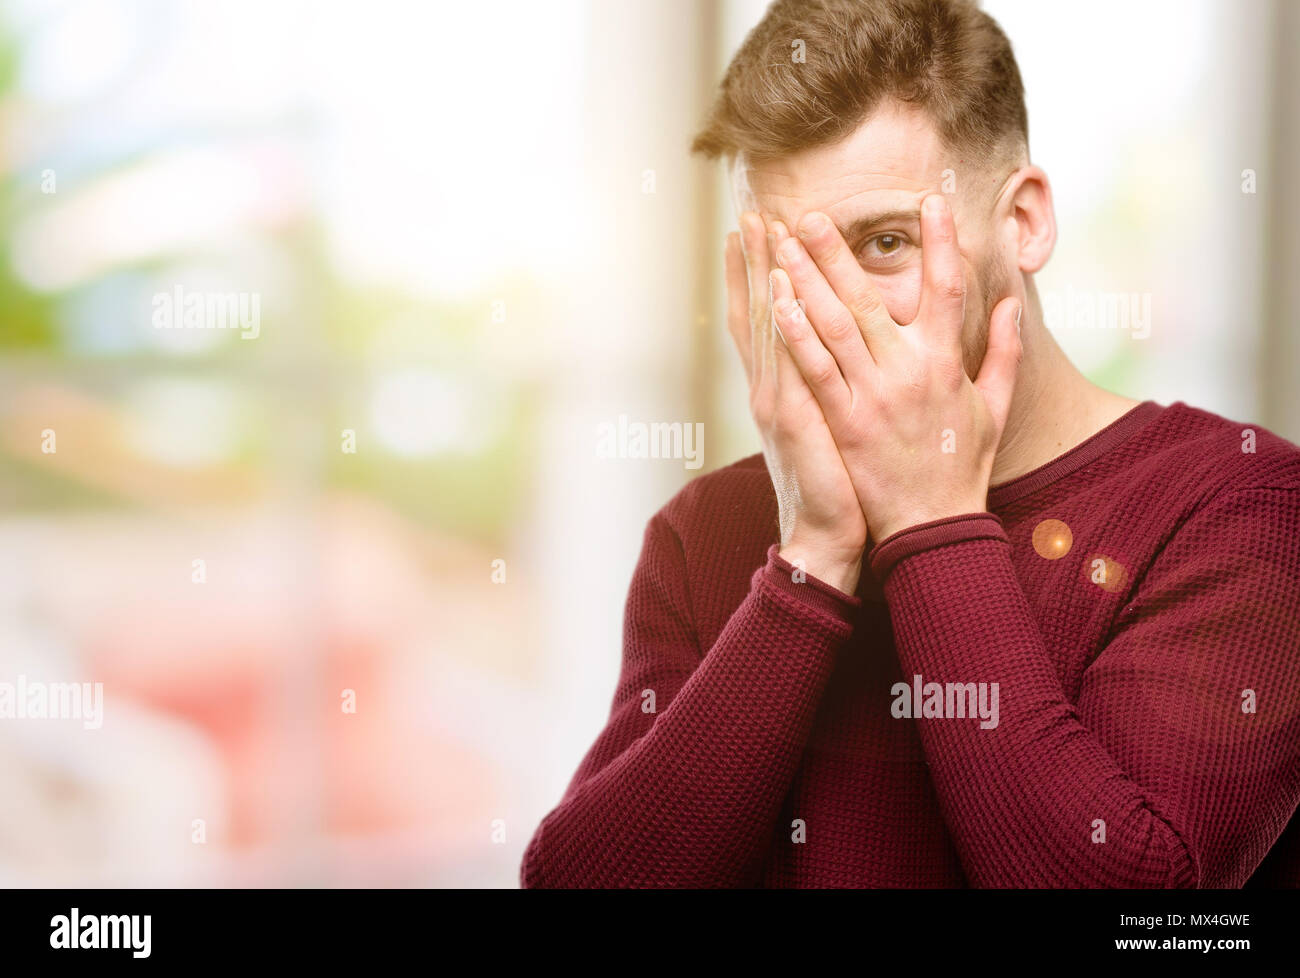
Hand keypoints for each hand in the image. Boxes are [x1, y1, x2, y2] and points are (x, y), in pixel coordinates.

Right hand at [727, 211, 865, 594]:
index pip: (768, 319)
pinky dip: (776, 327)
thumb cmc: (840, 485)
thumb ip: (836, 385)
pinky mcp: (794, 421)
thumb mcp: (834, 426)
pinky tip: (773, 291)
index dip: (760, 275)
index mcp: (786, 387)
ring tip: (752, 230)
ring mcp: (778, 401)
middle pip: (758, 311)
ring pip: (764, 327)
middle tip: (749, 212)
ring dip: (758, 276)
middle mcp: (772, 387)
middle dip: (752, 261)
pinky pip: (786, 365)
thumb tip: (851, 355)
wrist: (824, 538)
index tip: (760, 232)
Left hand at [769, 194, 1021, 543]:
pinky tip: (776, 302)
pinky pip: (814, 370)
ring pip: (834, 325)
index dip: (942, 241)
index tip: (930, 199)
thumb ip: (1004, 353)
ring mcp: (872, 397)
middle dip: (836, 252)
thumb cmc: (961, 469)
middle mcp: (908, 372)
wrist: (932, 529)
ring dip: (804, 280)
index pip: (948, 289)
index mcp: (948, 364)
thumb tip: (1011, 304)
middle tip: (807, 214)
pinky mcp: (843, 422)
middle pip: (870, 297)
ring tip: (779, 244)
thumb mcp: (995, 410)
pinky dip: (795, 334)